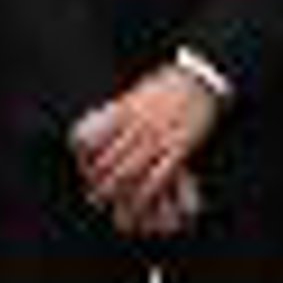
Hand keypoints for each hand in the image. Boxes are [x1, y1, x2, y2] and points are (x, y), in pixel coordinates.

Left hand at [72, 64, 219, 226]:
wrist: (198, 79)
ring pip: (131, 171)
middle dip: (99, 181)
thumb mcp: (135, 93)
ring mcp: (159, 137)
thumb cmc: (166, 84)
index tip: (83, 169)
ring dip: (118, 192)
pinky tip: (138, 203)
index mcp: (125, 109)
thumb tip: (98, 127)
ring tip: (111, 203)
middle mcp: (139, 125)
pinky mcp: (180, 148)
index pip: (96, 138)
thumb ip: (119, 111)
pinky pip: (159, 176)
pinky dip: (147, 193)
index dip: (86, 158)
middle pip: (111, 159)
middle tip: (94, 195)